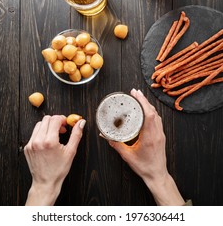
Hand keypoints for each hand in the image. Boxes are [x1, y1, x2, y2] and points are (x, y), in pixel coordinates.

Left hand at [24, 115, 85, 205]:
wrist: (45, 182)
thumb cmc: (59, 169)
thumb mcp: (71, 151)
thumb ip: (76, 134)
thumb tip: (81, 123)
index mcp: (50, 141)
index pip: (55, 119)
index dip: (62, 119)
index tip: (66, 124)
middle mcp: (38, 141)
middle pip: (46, 119)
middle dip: (55, 121)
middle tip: (61, 129)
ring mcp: (31, 144)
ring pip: (39, 124)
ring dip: (48, 126)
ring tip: (54, 135)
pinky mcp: (27, 147)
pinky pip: (34, 133)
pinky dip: (42, 133)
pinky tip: (47, 141)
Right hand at [108, 89, 184, 205]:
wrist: (157, 175)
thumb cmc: (144, 167)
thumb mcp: (127, 156)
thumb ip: (116, 144)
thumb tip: (106, 136)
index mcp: (149, 137)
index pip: (149, 114)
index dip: (143, 102)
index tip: (136, 94)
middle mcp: (157, 133)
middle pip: (153, 111)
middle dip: (144, 100)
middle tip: (135, 92)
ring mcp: (160, 134)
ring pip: (157, 115)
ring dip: (148, 105)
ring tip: (140, 98)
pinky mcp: (161, 136)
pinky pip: (158, 120)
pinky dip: (152, 112)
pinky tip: (147, 110)